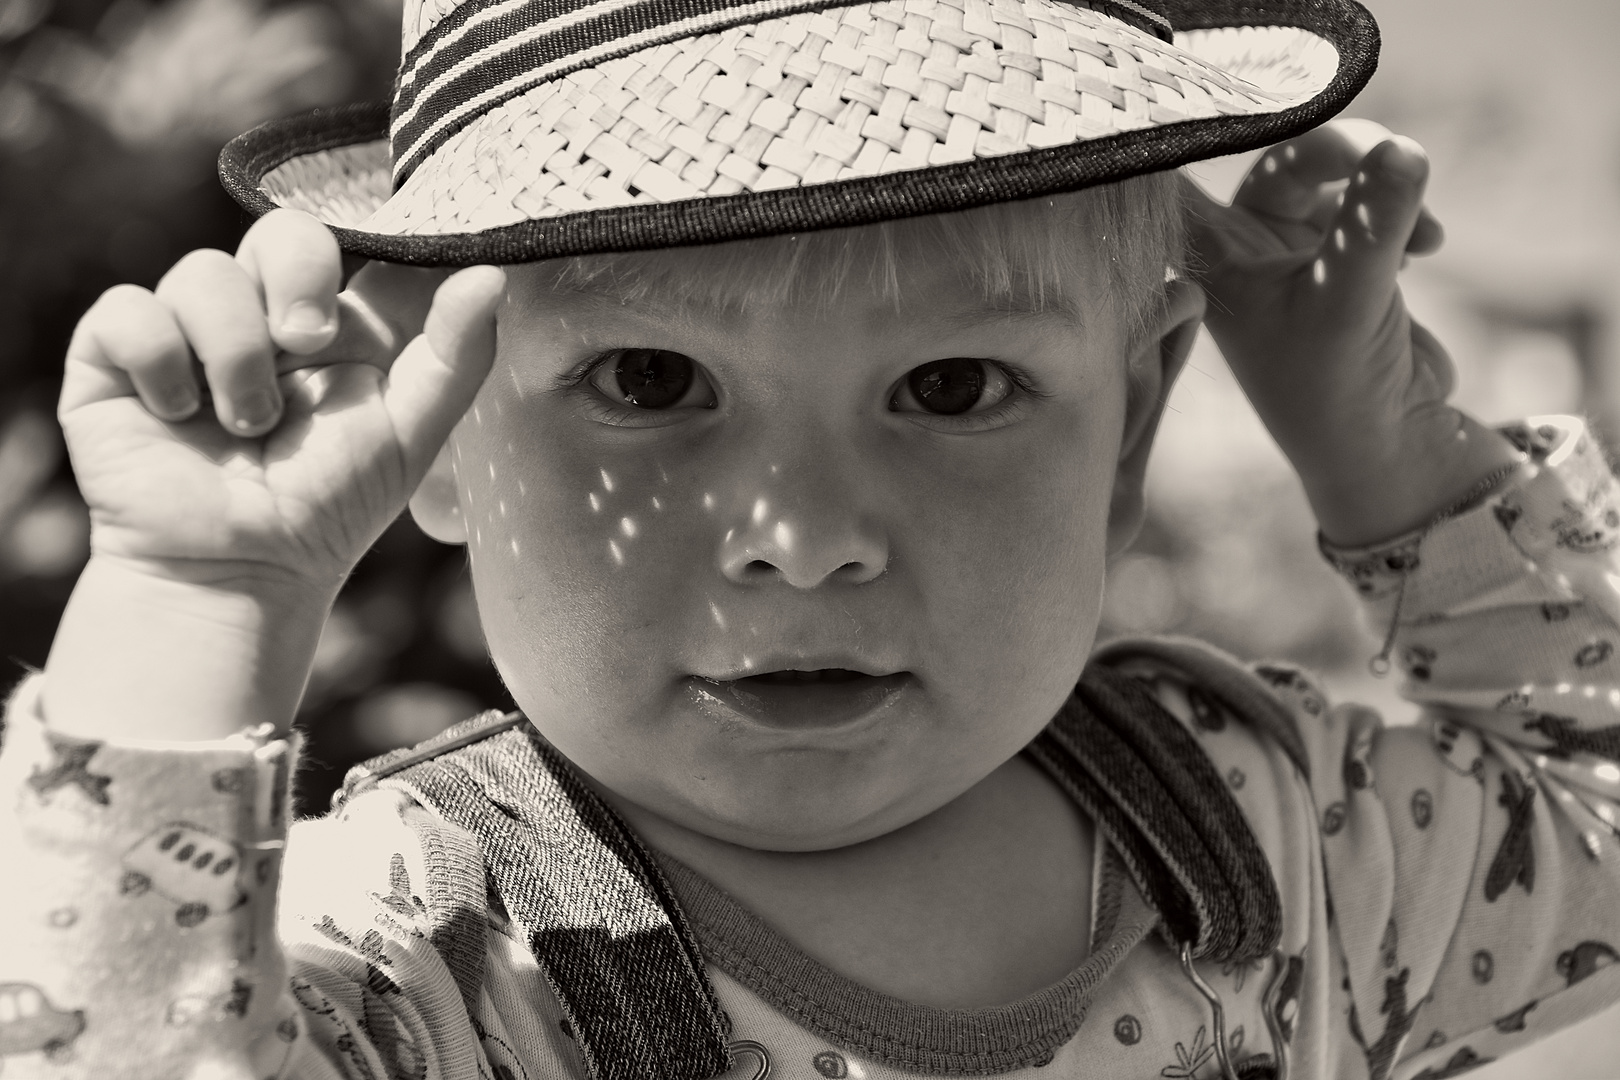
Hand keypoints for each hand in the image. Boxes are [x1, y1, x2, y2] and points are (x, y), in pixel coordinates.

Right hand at [46, 210, 503, 738]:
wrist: (238, 572)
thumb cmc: (327, 509)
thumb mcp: (409, 433)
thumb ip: (454, 356)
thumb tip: (491, 275)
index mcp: (333, 324)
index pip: (347, 239)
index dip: (359, 241)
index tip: (375, 275)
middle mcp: (261, 316)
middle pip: (280, 231)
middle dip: (297, 277)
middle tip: (306, 341)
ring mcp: (188, 331)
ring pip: (203, 271)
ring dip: (235, 354)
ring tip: (246, 426)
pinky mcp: (116, 355)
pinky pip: (129, 309)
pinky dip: (161, 361)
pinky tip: (177, 413)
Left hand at [1186, 119, 1519, 545]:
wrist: (1385, 439)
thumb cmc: (1340, 383)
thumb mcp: (1354, 297)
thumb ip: (1373, 221)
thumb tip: (1402, 149)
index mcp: (1213, 257)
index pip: (1178, 174)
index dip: (1198, 127)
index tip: (1236, 89)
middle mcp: (1243, 247)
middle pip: (1283, 156)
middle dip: (1345, 151)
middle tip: (1394, 157)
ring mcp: (1291, 249)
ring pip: (1331, 174)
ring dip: (1383, 185)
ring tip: (1423, 233)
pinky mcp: (1338, 253)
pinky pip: (1367, 200)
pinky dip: (1404, 210)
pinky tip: (1430, 245)